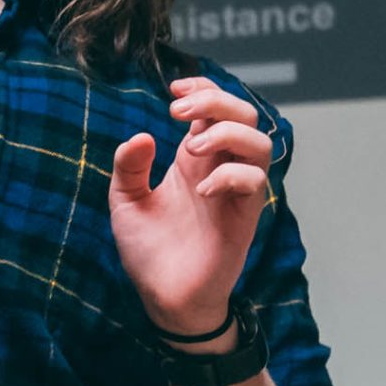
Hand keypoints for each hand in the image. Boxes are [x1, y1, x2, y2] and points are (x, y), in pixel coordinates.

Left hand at [108, 76, 272, 340]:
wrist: (163, 297)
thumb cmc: (148, 250)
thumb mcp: (125, 201)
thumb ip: (128, 167)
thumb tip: (141, 136)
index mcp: (194, 159)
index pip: (214, 109)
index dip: (203, 88)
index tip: (174, 89)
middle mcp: (219, 169)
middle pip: (243, 115)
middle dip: (215, 100)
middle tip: (178, 111)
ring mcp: (235, 192)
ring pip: (260, 142)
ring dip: (227, 133)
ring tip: (192, 148)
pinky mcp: (244, 218)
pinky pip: (255, 182)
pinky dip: (230, 176)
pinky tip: (201, 192)